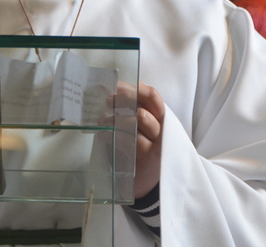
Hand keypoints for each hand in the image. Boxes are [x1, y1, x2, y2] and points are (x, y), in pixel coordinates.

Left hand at [102, 81, 164, 199]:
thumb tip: (111, 86)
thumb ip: (130, 106)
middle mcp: (162, 127)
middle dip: (123, 100)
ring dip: (116, 118)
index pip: (152, 96)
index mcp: (160, 115)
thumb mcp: (138, 125)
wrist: (146, 179)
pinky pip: (130, 140)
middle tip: (107, 101)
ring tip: (102, 120)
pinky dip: (113, 135)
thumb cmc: (139, 146)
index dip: (133, 89)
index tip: (115, 87)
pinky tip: (103, 134)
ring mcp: (157, 143)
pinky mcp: (149, 157)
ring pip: (138, 121)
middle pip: (144, 107)